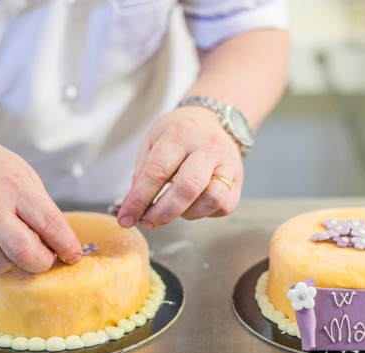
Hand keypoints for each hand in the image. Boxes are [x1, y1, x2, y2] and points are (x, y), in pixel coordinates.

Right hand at [0, 123, 82, 273]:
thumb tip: (61, 241)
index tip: (74, 256)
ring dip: (14, 264)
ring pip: (0, 266)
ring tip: (15, 247)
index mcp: (14, 186)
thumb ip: (41, 206)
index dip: (67, 246)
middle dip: (42, 263)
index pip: (50, 225)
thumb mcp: (22, 173)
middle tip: (46, 259)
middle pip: (24, 254)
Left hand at [116, 106, 242, 227]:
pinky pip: (224, 206)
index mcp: (180, 134)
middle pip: (187, 187)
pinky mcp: (238, 179)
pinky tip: (193, 204)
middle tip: (147, 221)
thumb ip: (143, 173)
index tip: (126, 218)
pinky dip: (205, 212)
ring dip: (187, 213)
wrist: (211, 119)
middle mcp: (207, 147)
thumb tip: (135, 207)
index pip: (157, 171)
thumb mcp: (153, 141)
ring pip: (212, 199)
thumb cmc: (178, 133)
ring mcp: (227, 163)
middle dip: (163, 212)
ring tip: (174, 208)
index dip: (139, 199)